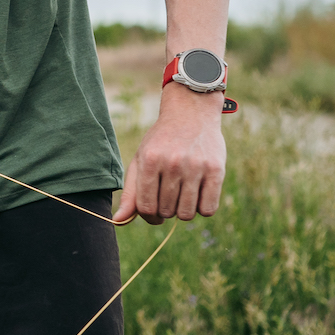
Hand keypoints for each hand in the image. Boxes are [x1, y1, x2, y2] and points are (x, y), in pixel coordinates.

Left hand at [113, 83, 227, 224]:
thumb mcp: (141, 159)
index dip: (149, 216)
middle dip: (166, 210)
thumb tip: (119, 220)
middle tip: (170, 195)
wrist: (190, 113)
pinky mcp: (216, 170)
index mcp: (149, 160)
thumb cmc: (161, 142)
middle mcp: (171, 163)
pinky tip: (198, 194)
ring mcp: (195, 167)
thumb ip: (130, 192)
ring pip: (187, 214)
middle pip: (166, 212)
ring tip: (183, 194)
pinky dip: (202, 208)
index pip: (146, 207)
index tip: (153, 212)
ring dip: (184, 210)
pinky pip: (208, 209)